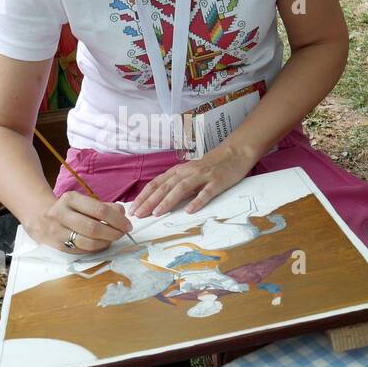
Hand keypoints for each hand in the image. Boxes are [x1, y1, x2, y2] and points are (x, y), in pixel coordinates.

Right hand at [30, 191, 133, 254]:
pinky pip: (82, 250)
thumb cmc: (68, 209)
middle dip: (113, 233)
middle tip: (122, 234)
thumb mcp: (82, 201)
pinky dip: (95, 249)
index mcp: (70, 199)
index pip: (100, 210)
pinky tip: (100, 244)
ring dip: (105, 243)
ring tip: (112, 239)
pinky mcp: (58, 246)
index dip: (117, 220)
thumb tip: (122, 214)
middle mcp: (61, 214)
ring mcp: (58, 231)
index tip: (127, 225)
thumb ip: (104, 206)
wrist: (39, 217)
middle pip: (94, 228)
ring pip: (88, 242)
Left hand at [131, 143, 258, 217]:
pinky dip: (197, 201)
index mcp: (179, 171)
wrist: (235, 152)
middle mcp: (187, 172)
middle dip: (149, 201)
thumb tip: (159, 200)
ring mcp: (202, 176)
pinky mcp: (217, 181)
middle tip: (138, 215)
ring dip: (168, 201)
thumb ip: (176, 184)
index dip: (143, 196)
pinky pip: (206, 192)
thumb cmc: (211, 165)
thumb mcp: (190, 172)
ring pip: (181, 188)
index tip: (133, 209)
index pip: (156, 184)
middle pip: (165, 187)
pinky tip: (189, 211)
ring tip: (157, 213)